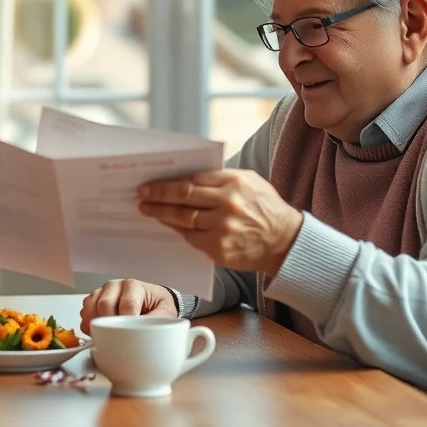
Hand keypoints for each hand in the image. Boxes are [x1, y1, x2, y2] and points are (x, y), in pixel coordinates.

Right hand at [79, 279, 177, 334]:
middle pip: (104, 305)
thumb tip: (143, 336)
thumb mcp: (165, 313)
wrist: (153, 301)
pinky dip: (88, 323)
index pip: (126, 304)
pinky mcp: (94, 299)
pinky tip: (98, 331)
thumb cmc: (158, 306)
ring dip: (96, 324)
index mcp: (133, 286)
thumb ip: (156, 322)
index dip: (127, 322)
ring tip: (106, 335)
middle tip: (118, 337)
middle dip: (110, 324)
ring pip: (90, 307)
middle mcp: (115, 286)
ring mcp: (102, 291)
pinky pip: (84, 311)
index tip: (130, 334)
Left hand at [138, 169, 302, 272]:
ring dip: (161, 214)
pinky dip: (178, 231)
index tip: (151, 182)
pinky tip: (169, 225)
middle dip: (158, 196)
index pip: (192, 180)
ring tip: (147, 210)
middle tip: (141, 194)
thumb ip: (220, 178)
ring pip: (183, 219)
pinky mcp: (219, 250)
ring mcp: (222, 229)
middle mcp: (227, 204)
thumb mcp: (249, 182)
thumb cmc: (264, 208)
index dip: (168, 182)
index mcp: (234, 182)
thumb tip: (186, 176)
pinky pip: (191, 238)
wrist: (285, 242)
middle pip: (183, 197)